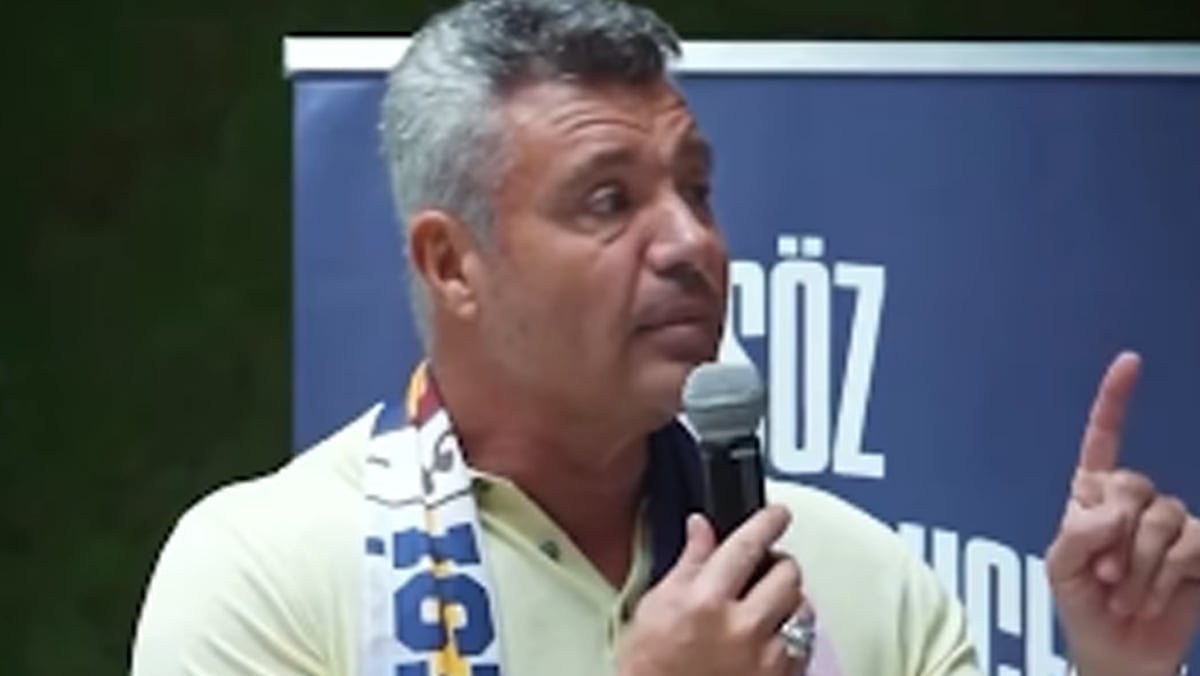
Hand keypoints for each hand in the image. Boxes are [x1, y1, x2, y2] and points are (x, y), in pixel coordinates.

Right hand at [615, 506, 809, 675]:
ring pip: (802, 609)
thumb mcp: (655, 608)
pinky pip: (804, 646)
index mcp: (705, 602)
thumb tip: (701, 528)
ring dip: (788, 601)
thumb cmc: (649, 669)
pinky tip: (768, 639)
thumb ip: (688, 564)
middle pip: (787, 574)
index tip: (777, 514)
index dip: (767, 522)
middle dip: (778, 565)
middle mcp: (741, 628)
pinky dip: (791, 636)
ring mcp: (765, 659)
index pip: (747, 546)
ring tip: (767, 608)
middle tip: (766, 568)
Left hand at [1045, 352, 1199, 675]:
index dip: (1115, 400)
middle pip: (1132, 484)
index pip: (1103, 440)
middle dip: (1115, 537)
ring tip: (1125, 593)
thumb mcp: (1060, 568)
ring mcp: (1169, 523)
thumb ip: (1078, 532)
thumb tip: (1114, 509)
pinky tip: (1152, 596)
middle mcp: (1132, 502)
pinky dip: (1166, 575)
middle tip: (1104, 576)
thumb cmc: (1082, 605)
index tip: (1130, 362)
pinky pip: (1191, 543)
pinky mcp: (1199, 549)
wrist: (1118, 650)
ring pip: (1162, 518)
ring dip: (1139, 565)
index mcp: (1092, 496)